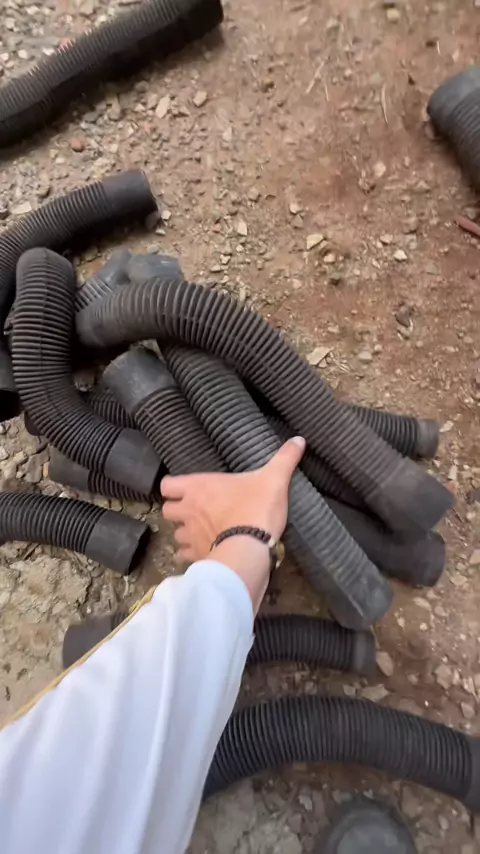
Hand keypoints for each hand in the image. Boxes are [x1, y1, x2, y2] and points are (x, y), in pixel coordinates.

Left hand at [161, 437, 305, 563]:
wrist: (251, 549)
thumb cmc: (257, 508)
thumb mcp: (274, 479)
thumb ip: (284, 458)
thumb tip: (299, 439)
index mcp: (199, 487)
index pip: (167, 485)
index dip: (173, 488)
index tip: (187, 490)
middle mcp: (188, 510)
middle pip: (167, 510)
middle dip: (177, 511)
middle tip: (194, 511)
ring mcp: (190, 535)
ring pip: (175, 534)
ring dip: (185, 533)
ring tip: (201, 533)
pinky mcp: (197, 556)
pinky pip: (185, 556)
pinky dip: (191, 554)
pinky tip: (204, 552)